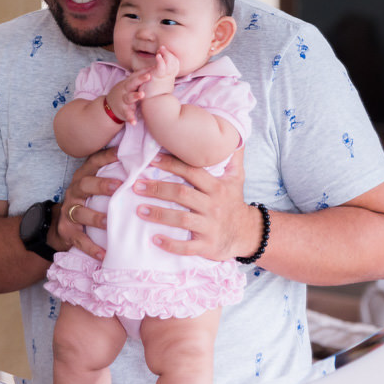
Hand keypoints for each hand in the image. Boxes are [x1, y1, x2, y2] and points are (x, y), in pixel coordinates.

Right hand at [53, 147, 119, 261]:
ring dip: (96, 217)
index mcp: (84, 177)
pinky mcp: (67, 231)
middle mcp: (74, 191)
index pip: (94, 162)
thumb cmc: (90, 203)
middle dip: (102, 185)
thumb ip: (115, 175)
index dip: (106, 157)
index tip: (122, 153)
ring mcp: (69, 211)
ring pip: (80, 212)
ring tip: (110, 223)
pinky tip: (104, 254)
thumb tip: (148, 161)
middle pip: (85, 184)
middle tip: (119, 187)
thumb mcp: (98, 187)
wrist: (63, 227)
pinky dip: (92, 248)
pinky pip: (79, 240)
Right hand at [105, 69, 149, 123]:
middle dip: (140, 79)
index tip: (154, 67)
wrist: (109, 107)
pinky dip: (130, 118)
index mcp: (129, 83)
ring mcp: (124, 101)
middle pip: (132, 83)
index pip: (136, 75)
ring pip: (129, 98)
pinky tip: (134, 122)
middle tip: (148, 76)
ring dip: (135, 96)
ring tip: (141, 95)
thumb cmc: (124, 93)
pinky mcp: (123, 111)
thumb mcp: (129, 84)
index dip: (144, 71)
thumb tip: (154, 67)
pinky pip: (127, 114)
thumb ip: (139, 77)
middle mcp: (125, 90)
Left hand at [135, 147, 256, 261]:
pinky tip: (154, 240)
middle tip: (136, 186)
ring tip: (139, 210)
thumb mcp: (237, 178)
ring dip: (159, 214)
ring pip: (181, 219)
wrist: (248, 234)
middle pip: (182, 194)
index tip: (151, 160)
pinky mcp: (207, 246)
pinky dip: (170, 244)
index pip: (192, 172)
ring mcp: (210, 227)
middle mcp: (213, 205)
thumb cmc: (234, 203)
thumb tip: (232, 135)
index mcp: (216, 187)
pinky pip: (187, 247)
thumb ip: (233, 157)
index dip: (171, 164)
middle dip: (157, 188)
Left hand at [141, 47, 178, 97]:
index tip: (164, 51)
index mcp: (170, 76)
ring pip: (170, 62)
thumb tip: (161, 68)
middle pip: (174, 61)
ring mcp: (165, 76)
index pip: (175, 63)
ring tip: (160, 50)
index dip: (171, 56)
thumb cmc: (155, 93)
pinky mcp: (158, 77)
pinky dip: (161, 61)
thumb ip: (163, 75)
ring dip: (165, 54)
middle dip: (168, 53)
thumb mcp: (161, 82)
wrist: (152, 102)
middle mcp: (169, 75)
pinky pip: (161, 67)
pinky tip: (158, 56)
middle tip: (162, 48)